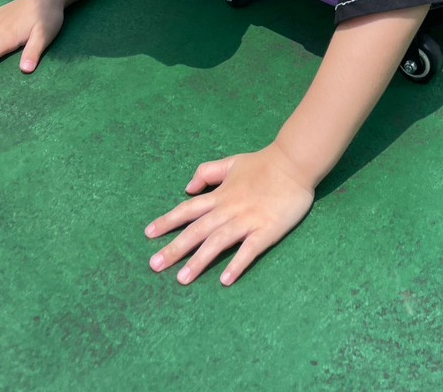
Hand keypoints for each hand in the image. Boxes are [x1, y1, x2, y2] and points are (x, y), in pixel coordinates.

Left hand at [145, 143, 315, 285]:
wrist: (294, 162)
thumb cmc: (262, 163)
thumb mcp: (230, 163)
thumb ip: (207, 172)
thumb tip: (187, 188)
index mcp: (220, 195)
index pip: (188, 209)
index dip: (167, 221)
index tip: (148, 234)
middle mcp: (228, 209)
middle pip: (197, 230)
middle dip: (174, 248)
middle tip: (154, 266)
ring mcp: (247, 220)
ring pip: (218, 242)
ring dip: (199, 260)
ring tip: (182, 279)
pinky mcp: (267, 229)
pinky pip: (249, 249)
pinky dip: (237, 264)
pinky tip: (226, 280)